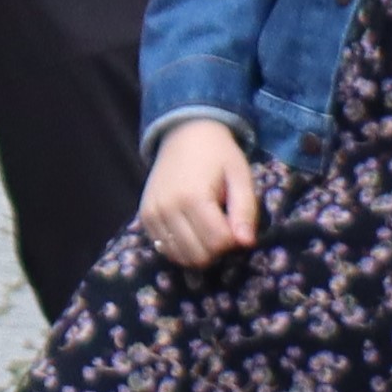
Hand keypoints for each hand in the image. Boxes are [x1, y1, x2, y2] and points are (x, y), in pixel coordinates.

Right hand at [137, 120, 260, 267]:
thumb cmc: (218, 154)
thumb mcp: (240, 175)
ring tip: (207, 229)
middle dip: (217, 248)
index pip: (218, 242)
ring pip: (181, 257)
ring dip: (200, 251)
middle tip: (223, 227)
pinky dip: (182, 248)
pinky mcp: (145, 217)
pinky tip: (191, 231)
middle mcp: (168, 208)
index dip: (234, 239)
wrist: (184, 133)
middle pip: (199, 254)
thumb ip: (245, 210)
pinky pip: (165, 249)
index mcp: (193, 196)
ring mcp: (153, 214)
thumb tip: (246, 243)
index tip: (236, 222)